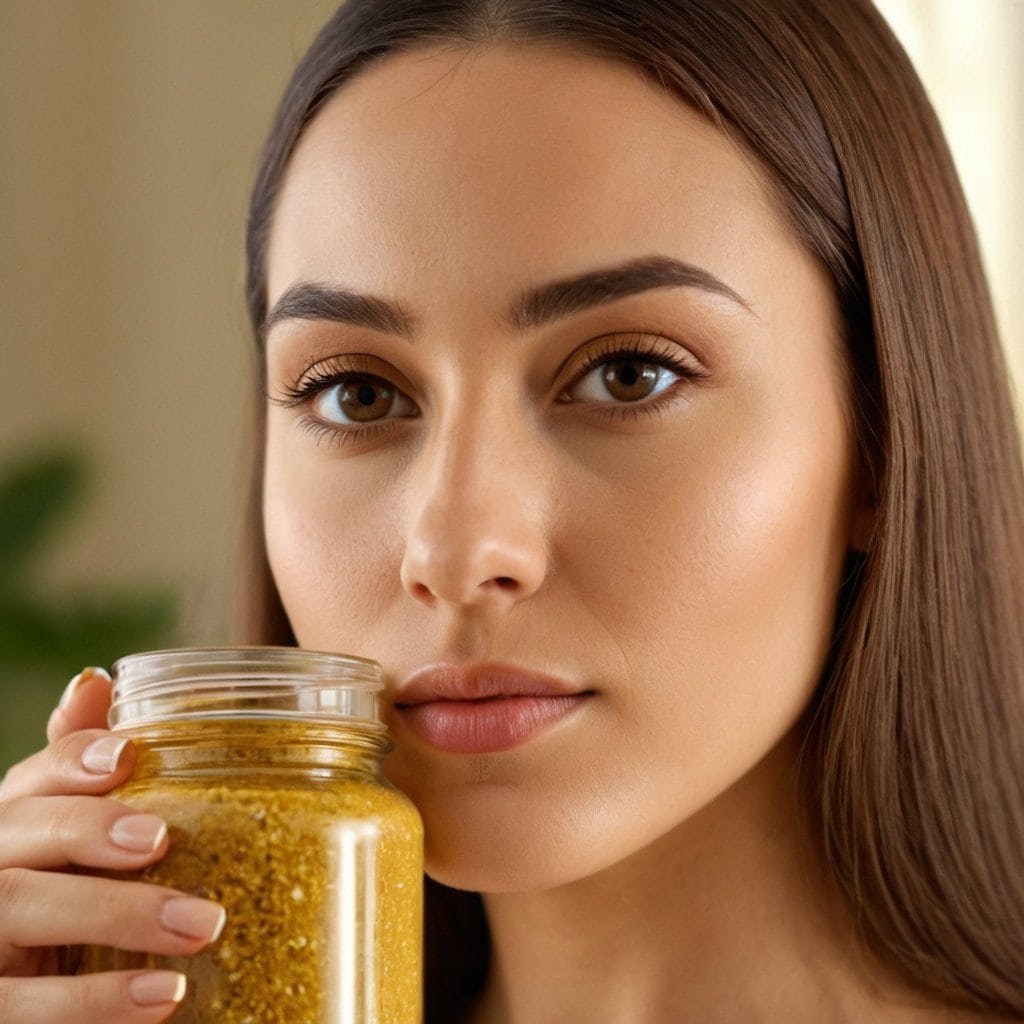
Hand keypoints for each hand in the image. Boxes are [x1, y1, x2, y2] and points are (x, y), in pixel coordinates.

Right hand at [0, 668, 223, 1022]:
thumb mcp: (77, 838)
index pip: (29, 778)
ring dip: (116, 913)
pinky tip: (165, 997)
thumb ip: (83, 772)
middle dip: (91, 829)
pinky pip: (24, 1007)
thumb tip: (94, 678)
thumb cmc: (66, 898)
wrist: (29, 992)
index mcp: (16, 826)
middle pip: (20, 834)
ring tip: (204, 926)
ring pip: (21, 909)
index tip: (124, 756)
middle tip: (164, 840)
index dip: (69, 761)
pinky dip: (97, 1001)